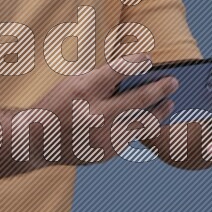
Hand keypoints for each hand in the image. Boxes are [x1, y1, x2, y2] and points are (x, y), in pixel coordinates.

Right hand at [35, 53, 178, 165]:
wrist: (37, 140)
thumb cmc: (58, 104)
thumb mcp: (74, 83)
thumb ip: (103, 79)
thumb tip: (137, 76)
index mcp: (85, 91)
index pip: (119, 70)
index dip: (137, 62)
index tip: (149, 59)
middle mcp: (95, 114)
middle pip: (139, 99)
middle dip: (160, 89)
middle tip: (174, 82)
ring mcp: (102, 136)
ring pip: (142, 123)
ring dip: (159, 112)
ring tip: (170, 103)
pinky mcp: (106, 152)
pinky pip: (130, 136)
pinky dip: (141, 126)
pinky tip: (149, 119)